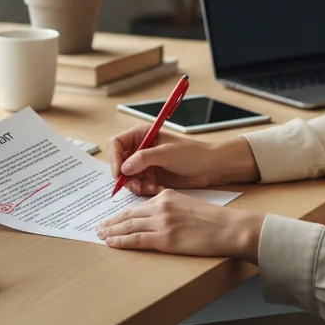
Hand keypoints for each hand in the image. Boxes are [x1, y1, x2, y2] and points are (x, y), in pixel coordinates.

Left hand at [96, 188, 264, 261]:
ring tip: (100, 235)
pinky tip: (111, 243)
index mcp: (166, 196)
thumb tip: (154, 219)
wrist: (229, 228)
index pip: (138, 206)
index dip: (122, 214)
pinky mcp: (165, 239)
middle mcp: (161, 206)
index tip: (111, 218)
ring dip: (111, 231)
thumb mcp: (188, 205)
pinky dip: (121, 241)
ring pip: (129, 226)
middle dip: (111, 221)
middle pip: (129, 215)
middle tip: (98, 227)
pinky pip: (136, 239)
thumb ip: (169, 209)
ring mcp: (162, 222)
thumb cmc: (214, 220)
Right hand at [109, 123, 259, 195]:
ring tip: (150, 187)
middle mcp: (140, 148)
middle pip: (118, 163)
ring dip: (135, 185)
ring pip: (127, 177)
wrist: (210, 168)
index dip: (114, 158)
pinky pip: (137, 186)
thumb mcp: (167, 153)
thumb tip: (124, 167)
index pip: (116, 144)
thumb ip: (144, 158)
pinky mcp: (150, 177)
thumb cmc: (192, 153)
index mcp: (141, 135)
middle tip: (135, 185)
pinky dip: (143, 190)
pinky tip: (156, 188)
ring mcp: (144, 164)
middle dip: (124, 176)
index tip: (119, 172)